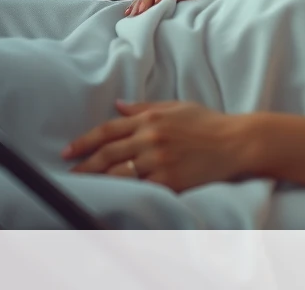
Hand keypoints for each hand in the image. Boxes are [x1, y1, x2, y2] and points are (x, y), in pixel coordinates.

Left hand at [63, 100, 256, 191]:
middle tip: (69, 174)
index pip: (107, 130)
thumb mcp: (176, 107)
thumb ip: (145, 108)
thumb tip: (118, 106)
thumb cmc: (208, 123)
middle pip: (107, 154)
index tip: (68, 151)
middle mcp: (151, 139)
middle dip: (84, 165)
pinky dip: (122, 193)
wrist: (235, 142)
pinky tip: (111, 197)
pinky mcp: (169, 181)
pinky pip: (139, 189)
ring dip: (98, 181)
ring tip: (84, 188)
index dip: (84, 141)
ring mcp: (159, 161)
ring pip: (118, 174)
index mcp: (151, 119)